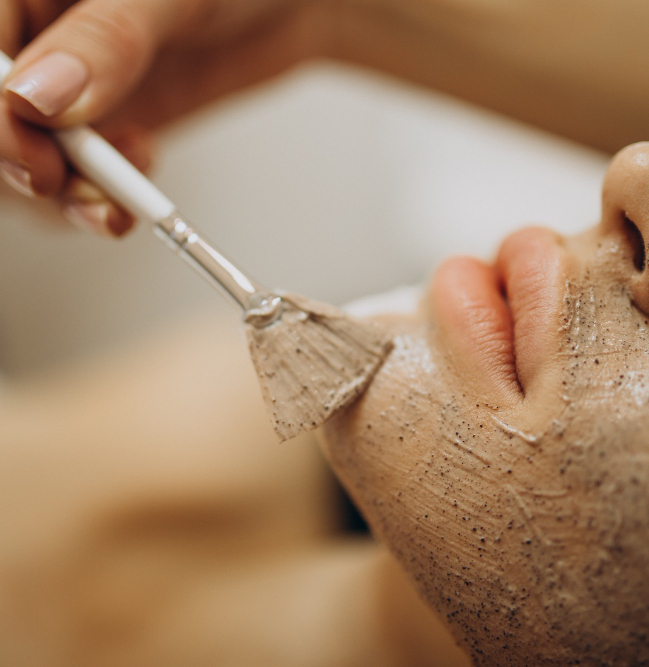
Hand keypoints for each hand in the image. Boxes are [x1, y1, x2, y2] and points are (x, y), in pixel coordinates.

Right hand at [0, 0, 320, 235]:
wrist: (291, 10)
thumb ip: (106, 39)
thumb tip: (37, 99)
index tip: (40, 159)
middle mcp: (44, 36)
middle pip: (0, 120)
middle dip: (29, 167)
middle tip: (76, 189)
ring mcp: (71, 84)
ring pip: (30, 157)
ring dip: (68, 194)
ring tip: (118, 197)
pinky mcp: (105, 122)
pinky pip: (78, 173)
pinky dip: (101, 194)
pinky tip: (138, 170)